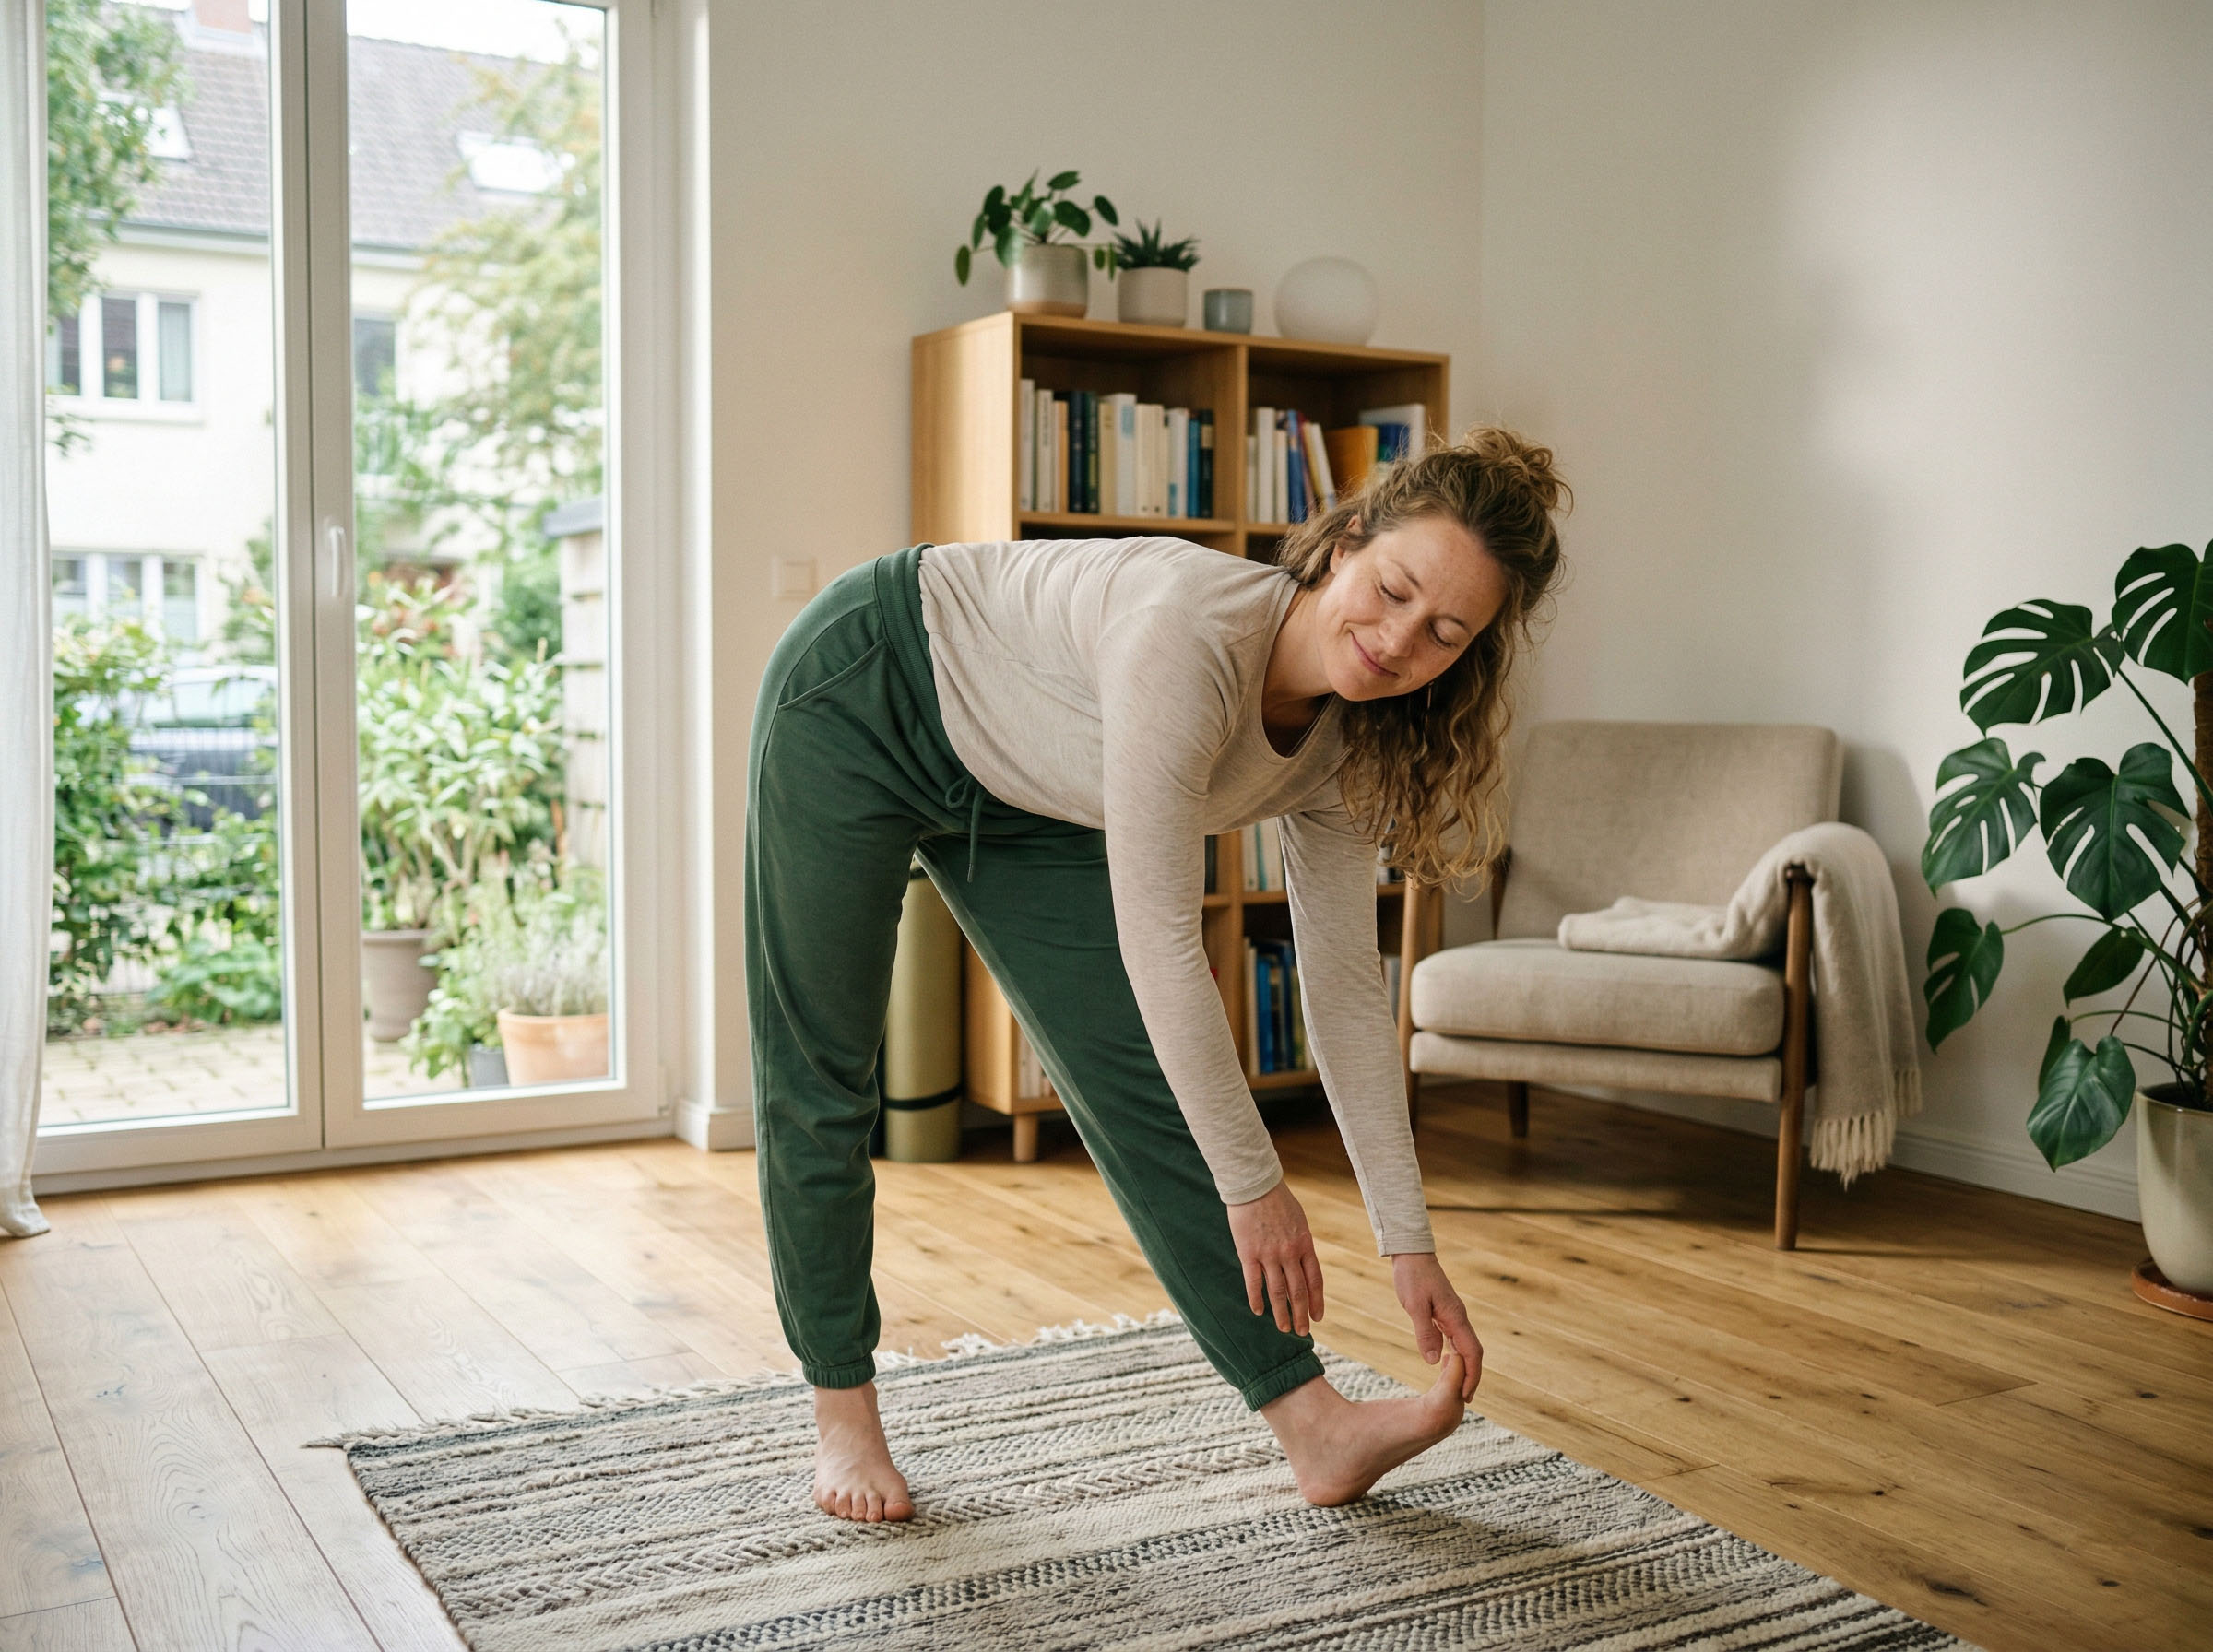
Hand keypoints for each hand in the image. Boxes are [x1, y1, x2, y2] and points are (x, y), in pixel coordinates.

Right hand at [1226, 1181, 1325, 1335]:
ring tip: (1284, 1328)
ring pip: (1278, 1291)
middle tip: (1302, 1332)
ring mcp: (1269, 1255)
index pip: (1315, 1280)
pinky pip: (1254, 1282)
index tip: (1318, 1317)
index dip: (1317, 1301)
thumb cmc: (1278, 1200)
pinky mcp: (1249, 1253)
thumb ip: (1301, 1244)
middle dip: (1301, 1314)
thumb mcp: (1299, 1221)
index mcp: (1304, 1245)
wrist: (1255, 1185)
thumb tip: (1302, 1263)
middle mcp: (1289, 1253)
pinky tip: (1259, 1311)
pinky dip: (1257, 1299)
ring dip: (1282, 1313)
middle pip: (1298, 1291)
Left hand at [1393, 1251, 1481, 1399]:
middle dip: (1471, 1376)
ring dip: (1464, 1367)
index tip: (1466, 1395)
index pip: (1471, 1353)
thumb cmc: (1412, 1276)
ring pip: (1465, 1346)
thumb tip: (1433, 1362)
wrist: (1411, 1254)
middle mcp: (1459, 1317)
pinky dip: (1455, 1355)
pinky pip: (1455, 1338)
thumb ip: (1424, 1332)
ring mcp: (1453, 1315)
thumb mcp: (1414, 1306)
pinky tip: (1447, 1364)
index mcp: (1455, 1317)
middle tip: (1464, 1399)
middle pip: (1473, 1352)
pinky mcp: (1445, 1313)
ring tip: (1457, 1388)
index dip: (1471, 1375)